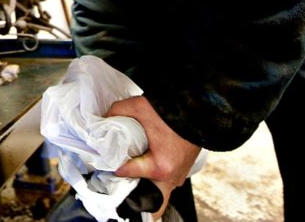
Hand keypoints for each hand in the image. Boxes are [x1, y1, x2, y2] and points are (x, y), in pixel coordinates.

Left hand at [107, 95, 200, 219]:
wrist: (199, 106)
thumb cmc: (173, 110)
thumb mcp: (138, 106)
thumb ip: (117, 112)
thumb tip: (105, 118)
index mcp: (159, 168)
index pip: (126, 172)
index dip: (112, 163)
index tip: (104, 156)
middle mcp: (171, 177)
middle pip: (148, 198)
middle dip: (132, 189)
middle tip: (119, 175)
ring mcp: (179, 175)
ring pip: (158, 190)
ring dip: (144, 182)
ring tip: (131, 165)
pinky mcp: (184, 169)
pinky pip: (166, 180)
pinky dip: (155, 175)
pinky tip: (145, 161)